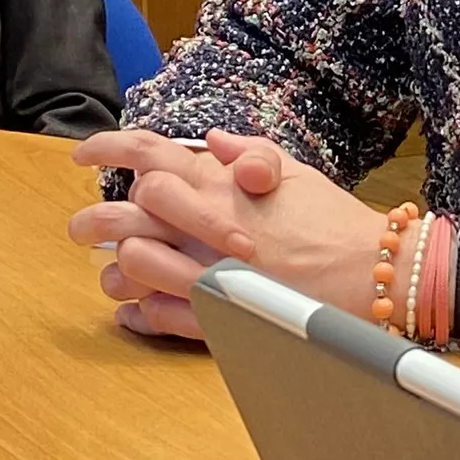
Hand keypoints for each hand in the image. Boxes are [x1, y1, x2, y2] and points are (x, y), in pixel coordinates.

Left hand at [71, 127, 382, 344]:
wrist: (377, 276)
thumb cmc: (335, 223)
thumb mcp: (294, 171)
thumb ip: (246, 152)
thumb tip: (207, 141)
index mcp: (221, 184)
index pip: (146, 155)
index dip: (106, 149)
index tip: (84, 156)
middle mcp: (206, 226)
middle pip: (122, 212)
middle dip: (91, 218)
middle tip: (82, 226)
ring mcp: (207, 274)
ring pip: (129, 265)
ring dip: (114, 267)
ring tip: (113, 269)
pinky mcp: (216, 318)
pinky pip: (155, 316)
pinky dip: (136, 311)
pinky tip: (135, 308)